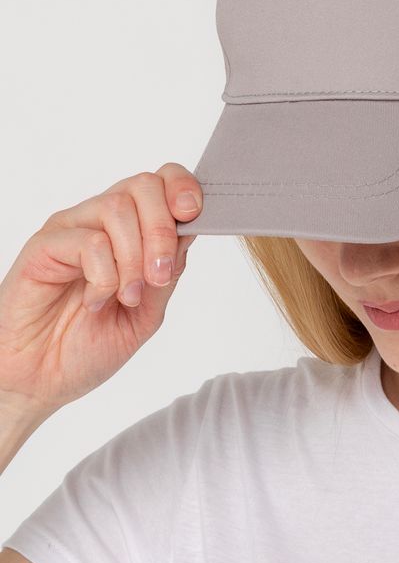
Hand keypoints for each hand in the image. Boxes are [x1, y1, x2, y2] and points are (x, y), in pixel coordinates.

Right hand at [0, 163, 201, 417]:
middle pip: (144, 184)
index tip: (192, 216)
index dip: (183, 188)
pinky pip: (89, 241)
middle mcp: (100, 221)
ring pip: (118, 207)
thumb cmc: (89, 346)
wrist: (41, 381)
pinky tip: (95, 301)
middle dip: (163, 229)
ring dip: (134, 258)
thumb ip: (170, 269)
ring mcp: (72, 229)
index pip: (162, 181)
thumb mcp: (148, 311)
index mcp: (130, 230)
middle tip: (160, 274)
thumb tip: (191, 228)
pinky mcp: (44, 245)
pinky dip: (104, 276)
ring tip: (127, 297)